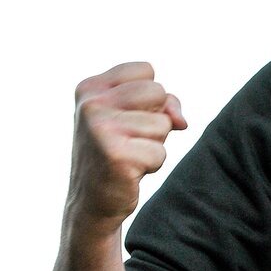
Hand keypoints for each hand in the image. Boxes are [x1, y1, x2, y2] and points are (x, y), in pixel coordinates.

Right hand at [68, 62, 186, 233]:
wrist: (93, 201)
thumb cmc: (118, 152)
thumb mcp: (135, 117)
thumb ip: (164, 103)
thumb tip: (180, 121)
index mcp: (90, 88)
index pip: (146, 69)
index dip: (151, 96)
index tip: (128, 116)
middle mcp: (91, 104)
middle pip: (158, 91)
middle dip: (156, 118)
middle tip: (131, 138)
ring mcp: (100, 129)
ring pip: (164, 124)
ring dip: (154, 143)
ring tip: (129, 154)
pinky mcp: (115, 155)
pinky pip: (160, 152)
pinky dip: (152, 164)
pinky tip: (129, 171)